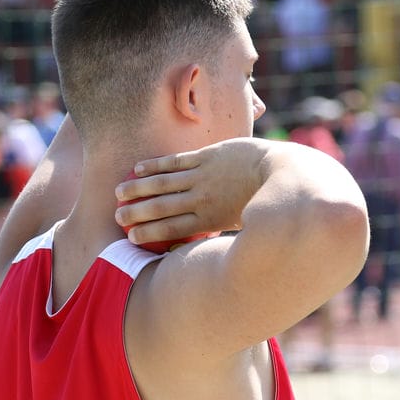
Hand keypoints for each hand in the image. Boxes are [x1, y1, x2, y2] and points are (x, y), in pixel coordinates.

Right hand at [114, 138, 271, 246]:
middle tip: (117, 217)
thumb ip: (219, 230)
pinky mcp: (207, 155)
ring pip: (162, 184)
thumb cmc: (266, 202)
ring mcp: (202, 176)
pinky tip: (138, 168)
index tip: (131, 237)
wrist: (282, 172)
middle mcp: (201, 199)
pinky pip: (175, 161)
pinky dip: (154, 165)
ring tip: (119, 193)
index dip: (148, 233)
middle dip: (136, 213)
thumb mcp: (241, 223)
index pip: (171, 228)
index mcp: (209, 220)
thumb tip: (203, 244)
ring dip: (138, 189)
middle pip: (160, 208)